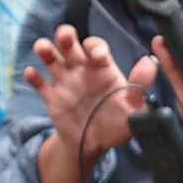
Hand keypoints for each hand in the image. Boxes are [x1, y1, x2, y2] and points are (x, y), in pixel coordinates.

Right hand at [28, 29, 135, 172]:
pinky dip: (33, 77)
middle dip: (65, 36)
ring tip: (43, 49)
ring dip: (45, 49)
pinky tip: (32, 74)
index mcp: (102, 69)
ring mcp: (65, 81)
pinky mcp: (52, 97)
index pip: (96, 47)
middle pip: (69, 43)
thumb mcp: (134, 109)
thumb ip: (140, 87)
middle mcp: (81, 69)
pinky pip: (39, 83)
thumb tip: (150, 63)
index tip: (96, 55)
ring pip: (51, 57)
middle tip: (65, 39)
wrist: (95, 146)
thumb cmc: (117, 124)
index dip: (95, 46)